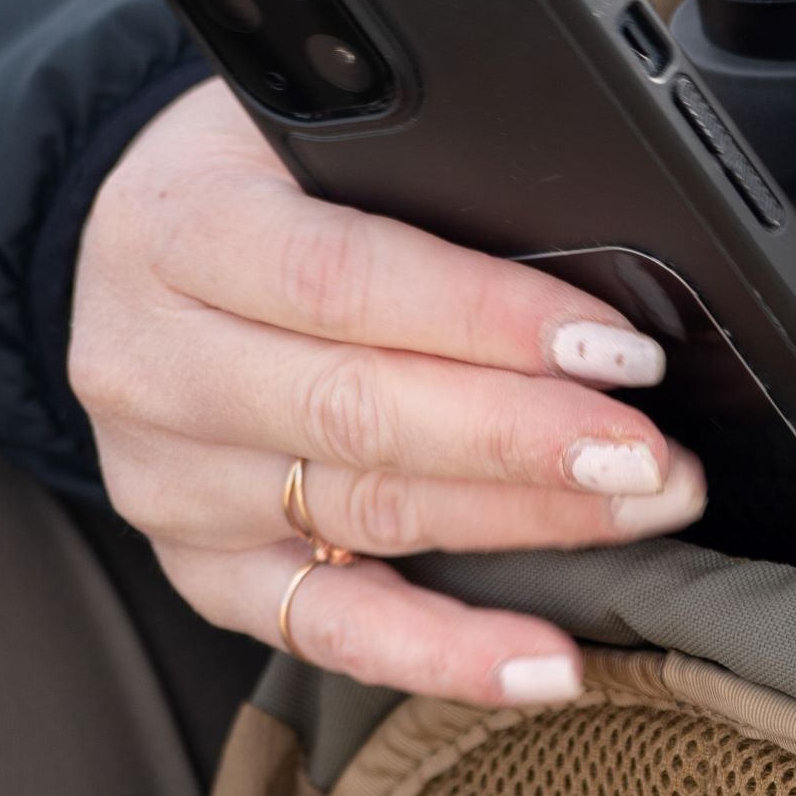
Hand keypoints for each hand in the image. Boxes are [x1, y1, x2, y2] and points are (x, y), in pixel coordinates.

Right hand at [71, 78, 705, 701]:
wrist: (141, 250)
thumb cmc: (257, 181)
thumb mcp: (310, 134)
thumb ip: (419, 182)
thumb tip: (588, 248)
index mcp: (179, 227)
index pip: (346, 282)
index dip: (491, 320)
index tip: (617, 348)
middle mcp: (152, 363)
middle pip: (361, 414)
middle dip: (530, 439)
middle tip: (654, 454)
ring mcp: (167, 481)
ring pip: (367, 514)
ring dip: (525, 523)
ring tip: (642, 509)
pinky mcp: (198, 568)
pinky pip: (327, 629)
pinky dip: (443, 653)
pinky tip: (542, 661)